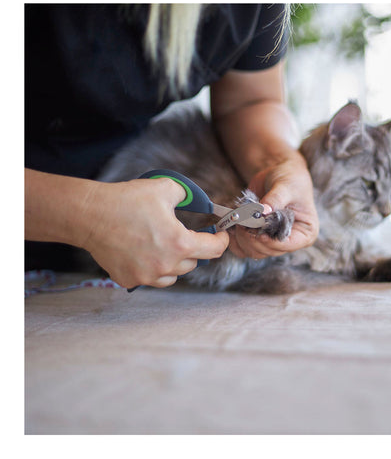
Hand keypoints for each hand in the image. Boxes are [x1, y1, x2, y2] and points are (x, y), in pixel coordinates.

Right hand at [81, 178, 228, 287]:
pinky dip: (153, 269)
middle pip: (194, 262)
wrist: (91, 215)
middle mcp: (166, 265)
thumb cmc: (127, 201)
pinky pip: (151, 278)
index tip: (221, 236)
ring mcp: (147, 276)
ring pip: (174, 274)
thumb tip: (196, 201)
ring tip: (164, 246)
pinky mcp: (130, 280)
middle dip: (194, 248)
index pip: (214, 249)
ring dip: (175, 262)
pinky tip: (144, 253)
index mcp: (180, 244)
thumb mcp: (166, 189)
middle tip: (184, 234)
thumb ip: (188, 196)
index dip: (222, 241)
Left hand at [228, 158, 318, 258]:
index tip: (258, 229)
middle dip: (252, 237)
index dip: (270, 240)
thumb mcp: (286, 186)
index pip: (287, 245)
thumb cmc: (290, 179)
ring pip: (253, 251)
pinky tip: (232, 225)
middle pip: (267, 250)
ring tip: (238, 219)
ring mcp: (272, 242)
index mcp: (305, 233)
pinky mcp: (258, 238)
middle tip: (243, 220)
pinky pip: (243, 248)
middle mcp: (289, 241)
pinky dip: (234, 239)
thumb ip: (276, 199)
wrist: (278, 174)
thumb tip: (263, 211)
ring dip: (241, 238)